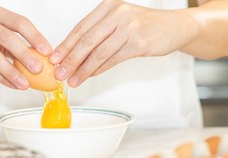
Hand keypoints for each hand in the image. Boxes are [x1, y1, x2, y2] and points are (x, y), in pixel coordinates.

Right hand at [0, 6, 51, 88]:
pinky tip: (14, 85)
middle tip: (38, 69)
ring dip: (12, 72)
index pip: (20, 22)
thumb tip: (42, 61)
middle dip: (24, 54)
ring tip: (25, 84)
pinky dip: (2, 79)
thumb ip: (17, 44)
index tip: (47, 51)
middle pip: (7, 38)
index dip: (35, 36)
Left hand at [50, 0, 195, 86]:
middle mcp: (117, 14)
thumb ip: (99, 36)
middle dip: (70, 59)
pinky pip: (113, 59)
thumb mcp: (119, 23)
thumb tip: (75, 57)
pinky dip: (99, 70)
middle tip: (59, 73)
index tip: (54, 59)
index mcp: (108, 7)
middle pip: (87, 40)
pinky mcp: (139, 42)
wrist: (174, 27)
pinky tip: (90, 76)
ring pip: (99, 52)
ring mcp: (129, 27)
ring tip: (72, 80)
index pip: (81, 28)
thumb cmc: (143, 26)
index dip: (65, 45)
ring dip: (83, 69)